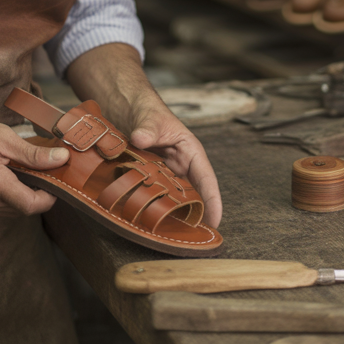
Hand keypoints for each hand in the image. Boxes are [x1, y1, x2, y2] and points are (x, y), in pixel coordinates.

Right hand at [0, 118, 70, 216]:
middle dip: (37, 193)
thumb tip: (61, 159)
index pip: (30, 205)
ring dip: (24, 195)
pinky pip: (1, 208)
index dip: (49, 197)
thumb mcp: (4, 138)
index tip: (55, 181)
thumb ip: (33, 154)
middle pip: (23, 209)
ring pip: (13, 210)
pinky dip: (10, 196)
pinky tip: (9, 178)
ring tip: (23, 172)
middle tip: (42, 172)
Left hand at [123, 93, 223, 227]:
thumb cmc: (147, 109)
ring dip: (175, 213)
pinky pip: (155, 194)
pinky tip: (151, 221)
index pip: (206, 178)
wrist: (127, 107)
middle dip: (196, 214)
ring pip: (174, 197)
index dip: (212, 200)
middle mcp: (180, 165)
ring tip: (175, 234)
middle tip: (195, 236)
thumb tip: (140, 138)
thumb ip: (148, 129)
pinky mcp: (150, 177)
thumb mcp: (150, 118)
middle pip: (193, 193)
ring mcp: (165, 172)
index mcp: (190, 151)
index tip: (216, 220)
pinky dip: (155, 207)